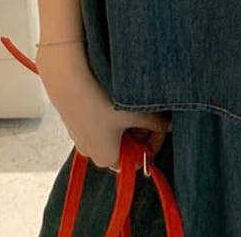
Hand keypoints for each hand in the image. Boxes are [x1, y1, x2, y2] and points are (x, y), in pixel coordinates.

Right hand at [36, 42, 171, 169]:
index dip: (151, 145)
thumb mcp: (137, 112)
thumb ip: (157, 123)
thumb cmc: (103, 101)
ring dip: (127, 122)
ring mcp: (80, 136)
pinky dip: (112, 114)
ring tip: (134, 102)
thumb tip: (172, 126)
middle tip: (150, 113)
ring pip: (112, 133)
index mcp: (106, 158)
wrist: (68, 79)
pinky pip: (99, 123)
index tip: (161, 128)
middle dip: (140, 132)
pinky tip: (116, 96)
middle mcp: (90, 153)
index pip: (135, 162)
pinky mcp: (74, 120)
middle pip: (124, 147)